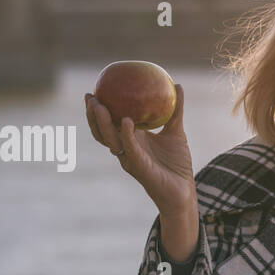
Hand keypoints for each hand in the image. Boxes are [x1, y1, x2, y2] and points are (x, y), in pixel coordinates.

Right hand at [85, 84, 194, 214]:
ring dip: (102, 123)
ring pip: (110, 140)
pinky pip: (131, 149)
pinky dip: (127, 135)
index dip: (98, 110)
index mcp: (130, 140)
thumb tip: (178, 85)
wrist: (184, 189)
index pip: (108, 123)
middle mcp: (126, 149)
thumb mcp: (176, 131)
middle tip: (90, 98)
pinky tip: (127, 121)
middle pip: (102, 132)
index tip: (94, 91)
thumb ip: (176, 109)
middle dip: (92, 115)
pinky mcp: (139, 167)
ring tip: (98, 106)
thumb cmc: (177, 163)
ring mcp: (130, 158)